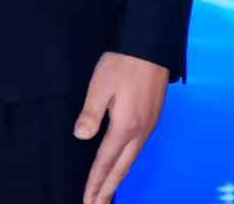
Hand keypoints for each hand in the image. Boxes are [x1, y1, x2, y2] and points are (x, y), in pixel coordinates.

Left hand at [74, 50, 168, 202]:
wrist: (152, 45)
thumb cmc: (123, 64)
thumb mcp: (100, 86)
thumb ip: (90, 113)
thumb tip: (81, 137)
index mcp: (125, 126)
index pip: (106, 162)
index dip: (95, 182)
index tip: (88, 200)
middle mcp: (140, 131)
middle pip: (122, 168)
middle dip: (108, 189)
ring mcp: (148, 125)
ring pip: (132, 160)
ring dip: (118, 178)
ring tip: (107, 192)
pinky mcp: (152, 117)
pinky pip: (138, 149)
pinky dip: (127, 163)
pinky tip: (122, 164)